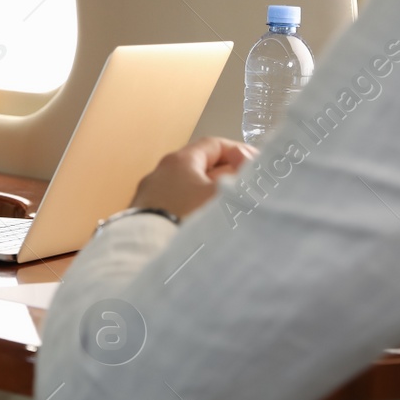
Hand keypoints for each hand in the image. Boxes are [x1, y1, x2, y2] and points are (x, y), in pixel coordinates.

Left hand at [129, 137, 257, 218]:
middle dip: (227, 176)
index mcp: (178, 161)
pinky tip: (204, 229)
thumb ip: (242, 178)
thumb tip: (247, 169)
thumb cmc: (189, 218)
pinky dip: (193, 213)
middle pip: (200, 167)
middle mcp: (159, 174)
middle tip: (246, 191)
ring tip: (229, 213)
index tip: (255, 165)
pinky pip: (175, 209)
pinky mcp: (144, 219)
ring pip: (188, 190)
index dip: (238, 151)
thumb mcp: (225, 195)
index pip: (213, 145)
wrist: (148, 254)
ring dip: (210, 197)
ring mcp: (149, 198)